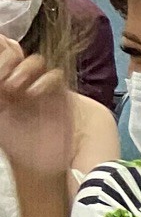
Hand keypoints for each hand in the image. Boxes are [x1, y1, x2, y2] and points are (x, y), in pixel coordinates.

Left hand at [0, 39, 74, 178]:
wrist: (37, 164)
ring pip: (35, 60)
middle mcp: (21, 81)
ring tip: (14, 87)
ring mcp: (41, 87)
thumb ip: (0, 91)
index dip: (0, 55)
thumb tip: (2, 79)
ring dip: (24, 69)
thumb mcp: (0, 115)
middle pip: (15, 52)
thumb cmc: (15, 144)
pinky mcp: (60, 96)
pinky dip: (45, 80)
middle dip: (7, 60)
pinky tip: (33, 95)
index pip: (3, 55)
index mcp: (4, 82)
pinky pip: (55, 76)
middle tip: (4, 81)